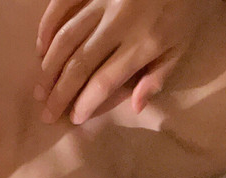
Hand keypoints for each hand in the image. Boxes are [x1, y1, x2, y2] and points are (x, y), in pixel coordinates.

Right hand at [35, 0, 220, 123]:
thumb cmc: (184, 9)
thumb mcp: (182, 45)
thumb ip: (158, 75)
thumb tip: (136, 107)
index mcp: (144, 43)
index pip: (106, 80)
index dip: (87, 101)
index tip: (75, 117)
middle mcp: (119, 23)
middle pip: (80, 64)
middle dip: (60, 92)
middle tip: (47, 113)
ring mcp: (101, 1)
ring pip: (66, 38)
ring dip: (49, 67)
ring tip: (40, 90)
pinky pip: (60, 5)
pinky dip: (47, 28)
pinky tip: (40, 49)